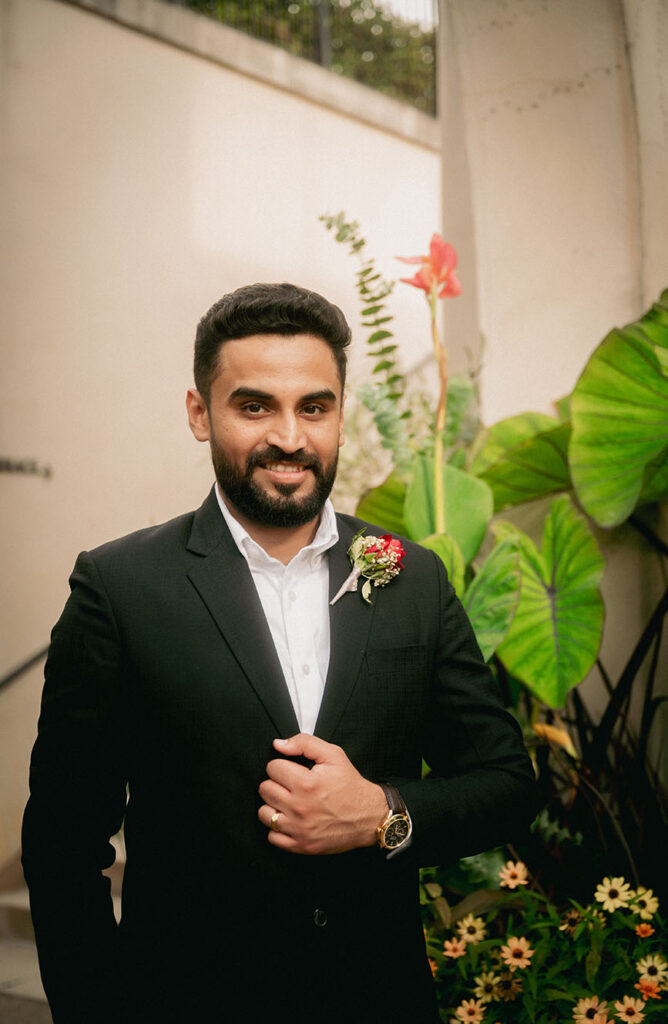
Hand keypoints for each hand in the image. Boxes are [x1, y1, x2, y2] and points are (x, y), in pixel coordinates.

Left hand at [258, 734, 387, 854]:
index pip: (272, 768)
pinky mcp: (301, 846)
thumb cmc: (350, 785)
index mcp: (307, 783)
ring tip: (288, 802)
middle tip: (291, 785)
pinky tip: (290, 820)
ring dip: (273, 805)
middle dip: (276, 783)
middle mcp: (300, 807)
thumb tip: (278, 744)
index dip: (282, 765)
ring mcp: (299, 829)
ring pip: (264, 813)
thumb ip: (304, 743)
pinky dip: (277, 829)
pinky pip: (272, 837)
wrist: (369, 817)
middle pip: (265, 789)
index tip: (293, 770)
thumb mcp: (333, 755)